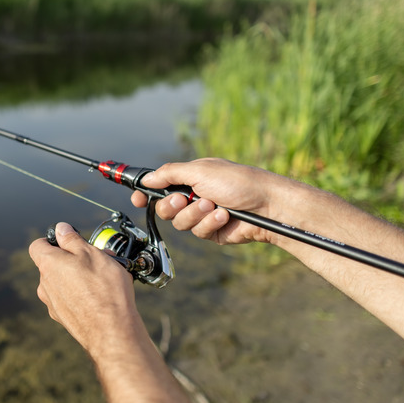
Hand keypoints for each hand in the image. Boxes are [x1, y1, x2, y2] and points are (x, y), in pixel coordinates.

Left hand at [28, 222, 137, 356]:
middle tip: (98, 259)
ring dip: (79, 277)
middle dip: (74, 259)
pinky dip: (81, 294)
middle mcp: (44, 285)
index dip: (52, 239)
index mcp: (48, 265)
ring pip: (63, 282)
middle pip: (54, 264)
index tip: (69, 240)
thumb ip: (71, 239)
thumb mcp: (90, 253)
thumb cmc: (103, 290)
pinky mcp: (63, 317)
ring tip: (104, 279)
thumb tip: (60, 229)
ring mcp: (52, 303)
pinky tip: (101, 296)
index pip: (37, 245)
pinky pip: (70, 299)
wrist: (111, 331)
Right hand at [130, 158, 289, 244]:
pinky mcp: (211, 232)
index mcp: (190, 178)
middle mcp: (194, 196)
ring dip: (195, 213)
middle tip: (183, 199)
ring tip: (214, 205)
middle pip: (164, 208)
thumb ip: (170, 174)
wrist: (267, 205)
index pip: (159, 186)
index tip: (136, 199)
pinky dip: (210, 223)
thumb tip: (146, 178)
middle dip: (172, 205)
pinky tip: (224, 216)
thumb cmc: (238, 182)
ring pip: (180, 223)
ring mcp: (202, 215)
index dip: (145, 193)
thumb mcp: (201, 171)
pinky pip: (198, 232)